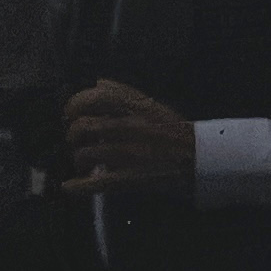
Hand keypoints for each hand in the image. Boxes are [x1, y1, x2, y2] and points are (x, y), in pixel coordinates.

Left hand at [59, 79, 195, 195]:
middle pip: (82, 127)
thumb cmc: (175, 133)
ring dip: (78, 160)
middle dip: (72, 136)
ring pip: (85, 154)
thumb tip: (97, 82)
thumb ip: (124, 92)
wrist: (201, 159)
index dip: (73, 106)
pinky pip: (96, 182)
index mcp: (133, 108)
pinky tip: (69, 187)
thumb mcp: (153, 105)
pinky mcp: (129, 178)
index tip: (70, 114)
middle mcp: (127, 128)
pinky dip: (78, 186)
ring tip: (84, 164)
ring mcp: (126, 154)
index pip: (91, 98)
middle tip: (75, 142)